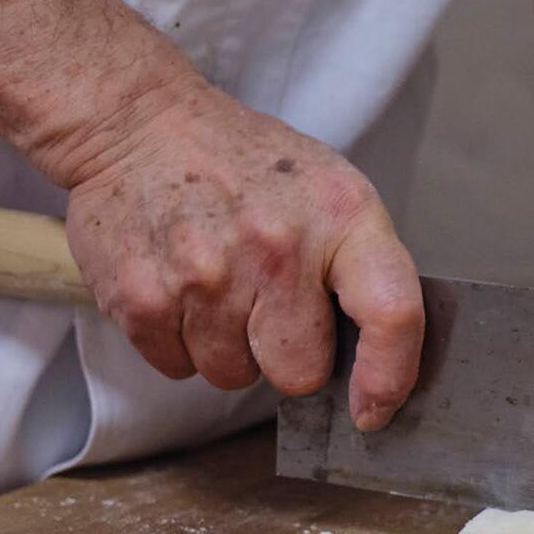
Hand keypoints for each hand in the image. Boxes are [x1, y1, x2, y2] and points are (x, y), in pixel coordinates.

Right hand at [63, 76, 423, 429]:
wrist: (141, 125)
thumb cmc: (249, 165)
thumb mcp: (333, 191)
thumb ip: (363, 269)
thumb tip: (381, 359)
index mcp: (343, 218)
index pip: (392, 313)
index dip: (390, 377)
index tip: (374, 407)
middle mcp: (279, 250)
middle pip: (300, 373)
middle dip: (289, 355)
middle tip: (271, 303)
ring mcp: (206, 276)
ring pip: (233, 376)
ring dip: (231, 347)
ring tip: (222, 283)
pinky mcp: (141, 299)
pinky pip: (178, 368)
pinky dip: (181, 342)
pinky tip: (183, 288)